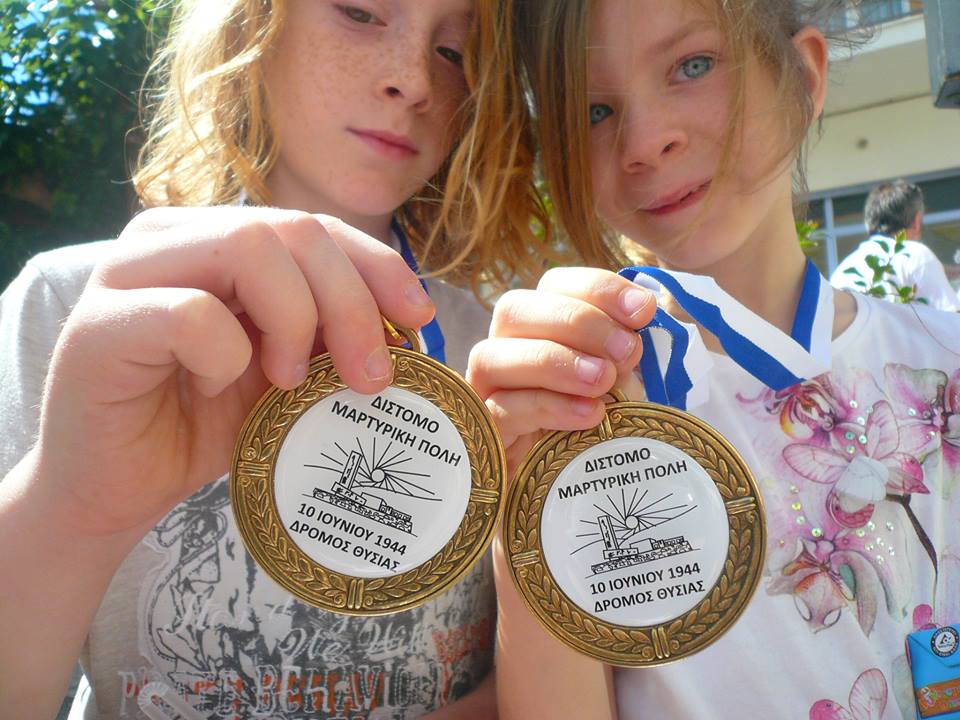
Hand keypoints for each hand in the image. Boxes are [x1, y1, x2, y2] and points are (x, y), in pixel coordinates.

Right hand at [34, 206, 435, 541]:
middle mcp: (172, 238)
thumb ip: (327, 334)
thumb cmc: (202, 426)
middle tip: (370, 376)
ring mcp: (127, 272)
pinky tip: (219, 387)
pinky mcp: (100, 323)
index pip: (315, 226)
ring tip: (291, 381)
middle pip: (294, 230)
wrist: (116, 490)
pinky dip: (227, 355)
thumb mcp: (284, 372)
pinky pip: (193, 314)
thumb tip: (409, 327)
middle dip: (351, 303)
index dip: (377, 265)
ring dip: (295, 320)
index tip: (418, 318)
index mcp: (217, 239)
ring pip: (249, 248)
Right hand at [467, 267, 654, 473]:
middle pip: (514, 309)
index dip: (598, 289)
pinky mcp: (482, 433)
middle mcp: (505, 350)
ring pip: (491, 354)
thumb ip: (624, 354)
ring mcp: (486, 391)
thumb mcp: (622, 387)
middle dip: (576, 321)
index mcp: (541, 328)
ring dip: (554, 360)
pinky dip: (548, 405)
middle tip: (625, 351)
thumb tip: (636, 322)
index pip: (554, 285)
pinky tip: (589, 414)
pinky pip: (501, 408)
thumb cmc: (597, 434)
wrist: (573, 501)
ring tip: (603, 381)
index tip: (643, 311)